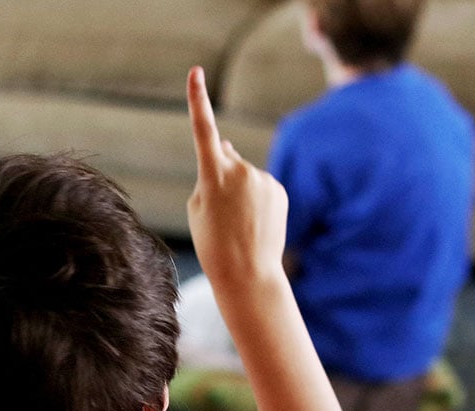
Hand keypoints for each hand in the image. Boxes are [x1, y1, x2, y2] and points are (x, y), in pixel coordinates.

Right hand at [185, 66, 288, 297]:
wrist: (248, 274)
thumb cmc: (213, 245)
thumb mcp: (197, 208)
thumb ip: (209, 174)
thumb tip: (228, 149)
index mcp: (212, 175)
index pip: (202, 130)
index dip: (197, 99)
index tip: (195, 72)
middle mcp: (240, 170)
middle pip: (224, 157)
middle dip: (218, 172)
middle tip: (219, 211)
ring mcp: (262, 178)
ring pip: (243, 174)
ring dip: (238, 190)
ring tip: (238, 223)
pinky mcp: (278, 189)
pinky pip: (261, 186)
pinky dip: (256, 199)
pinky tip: (254, 223)